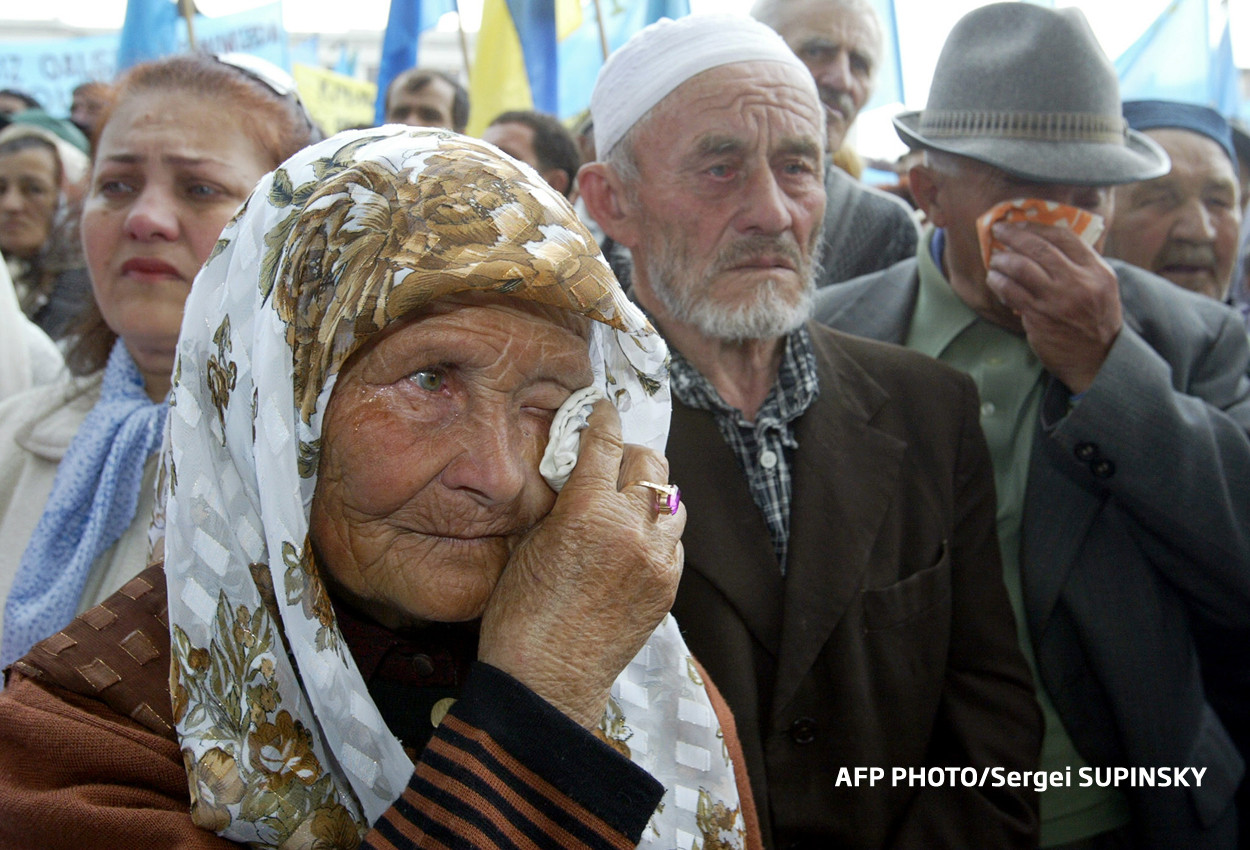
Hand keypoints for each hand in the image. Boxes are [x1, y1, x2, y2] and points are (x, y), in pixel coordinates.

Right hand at [478, 399, 685, 726]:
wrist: (545, 681)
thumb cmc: (520, 616)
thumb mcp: (529, 543)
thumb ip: (562, 504)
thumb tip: (577, 479)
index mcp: (587, 510)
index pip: (606, 442)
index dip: (603, 420)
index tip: (602, 412)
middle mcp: (630, 528)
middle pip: (651, 463)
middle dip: (631, 455)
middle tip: (613, 461)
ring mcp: (656, 559)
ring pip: (672, 501)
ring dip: (651, 494)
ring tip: (628, 503)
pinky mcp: (667, 587)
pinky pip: (674, 542)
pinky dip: (659, 533)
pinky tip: (636, 543)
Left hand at [985, 222, 1121, 392]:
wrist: (1097, 359)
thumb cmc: (1096, 320)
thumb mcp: (1101, 287)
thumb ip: (1080, 264)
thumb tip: (1045, 241)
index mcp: (1097, 270)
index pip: (1064, 237)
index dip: (1037, 226)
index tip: (1019, 223)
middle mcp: (1078, 282)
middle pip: (1039, 248)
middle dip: (1013, 235)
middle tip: (998, 230)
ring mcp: (1057, 300)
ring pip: (1021, 268)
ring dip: (1002, 260)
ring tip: (995, 259)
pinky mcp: (1038, 317)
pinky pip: (1011, 292)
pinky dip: (998, 282)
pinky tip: (994, 279)